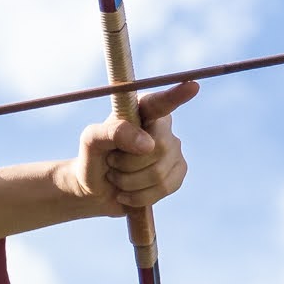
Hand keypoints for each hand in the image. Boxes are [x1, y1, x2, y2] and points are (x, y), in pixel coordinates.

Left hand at [60, 80, 196, 215]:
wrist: (95, 188)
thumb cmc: (92, 157)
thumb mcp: (91, 140)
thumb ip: (112, 132)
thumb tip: (148, 144)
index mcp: (142, 110)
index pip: (161, 103)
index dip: (176, 95)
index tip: (193, 86)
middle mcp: (163, 126)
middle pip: (158, 148)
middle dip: (127, 163)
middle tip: (112, 162)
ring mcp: (174, 149)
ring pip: (159, 172)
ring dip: (128, 181)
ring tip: (117, 176)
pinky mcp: (178, 172)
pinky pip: (164, 188)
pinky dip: (139, 196)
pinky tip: (127, 192)